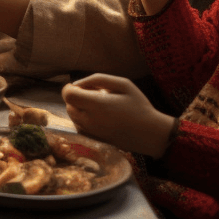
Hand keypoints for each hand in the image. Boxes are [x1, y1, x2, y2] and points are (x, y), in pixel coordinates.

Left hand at [61, 74, 175, 157]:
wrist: (151, 134)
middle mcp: (90, 120)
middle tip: (94, 95)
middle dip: (75, 97)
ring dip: (79, 108)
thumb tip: (77, 84)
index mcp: (97, 105)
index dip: (70, 88)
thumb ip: (97, 79)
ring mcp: (91, 132)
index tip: (81, 86)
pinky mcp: (94, 139)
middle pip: (68, 106)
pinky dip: (82, 119)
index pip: (68, 95)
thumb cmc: (139, 106)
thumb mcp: (123, 84)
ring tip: (99, 105)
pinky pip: (79, 127)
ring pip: (72, 117)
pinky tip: (98, 116)